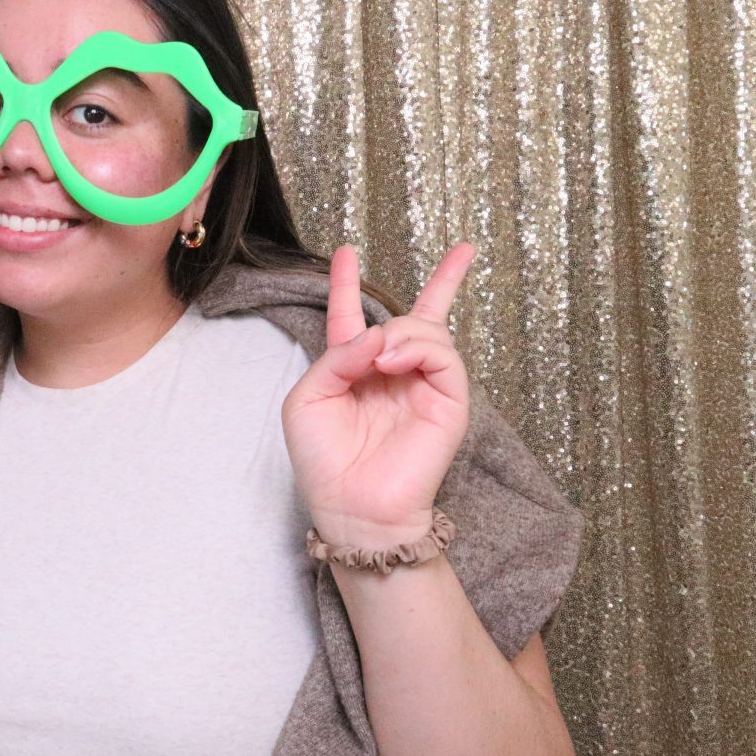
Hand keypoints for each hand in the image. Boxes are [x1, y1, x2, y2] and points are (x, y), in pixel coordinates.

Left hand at [282, 243, 475, 550]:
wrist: (350, 506)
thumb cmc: (323, 460)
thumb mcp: (307, 398)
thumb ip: (335, 356)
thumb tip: (378, 334)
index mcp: (352, 370)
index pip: (353, 316)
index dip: (347, 282)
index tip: (346, 250)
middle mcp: (392, 373)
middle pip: (417, 315)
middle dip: (422, 295)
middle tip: (375, 336)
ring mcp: (424, 386)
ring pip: (428, 330)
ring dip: (401, 333)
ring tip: (381, 359)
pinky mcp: (448, 402)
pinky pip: (444, 355)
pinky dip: (417, 348)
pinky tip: (393, 362)